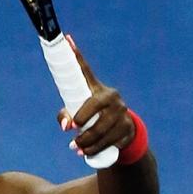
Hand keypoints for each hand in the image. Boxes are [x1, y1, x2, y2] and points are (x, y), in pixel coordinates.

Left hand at [56, 36, 134, 159]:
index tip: (66, 39)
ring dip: (86, 141)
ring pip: (100, 129)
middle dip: (81, 122)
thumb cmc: (93, 119)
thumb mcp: (80, 115)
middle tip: (72, 134)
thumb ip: (66, 115)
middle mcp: (112, 97)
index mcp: (98, 89)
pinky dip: (95, 150)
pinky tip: (87, 154)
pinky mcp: (127, 129)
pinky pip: (109, 141)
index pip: (84, 70)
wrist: (121, 134)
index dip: (75, 55)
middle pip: (93, 108)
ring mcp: (122, 113)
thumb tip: (65, 125)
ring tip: (76, 148)